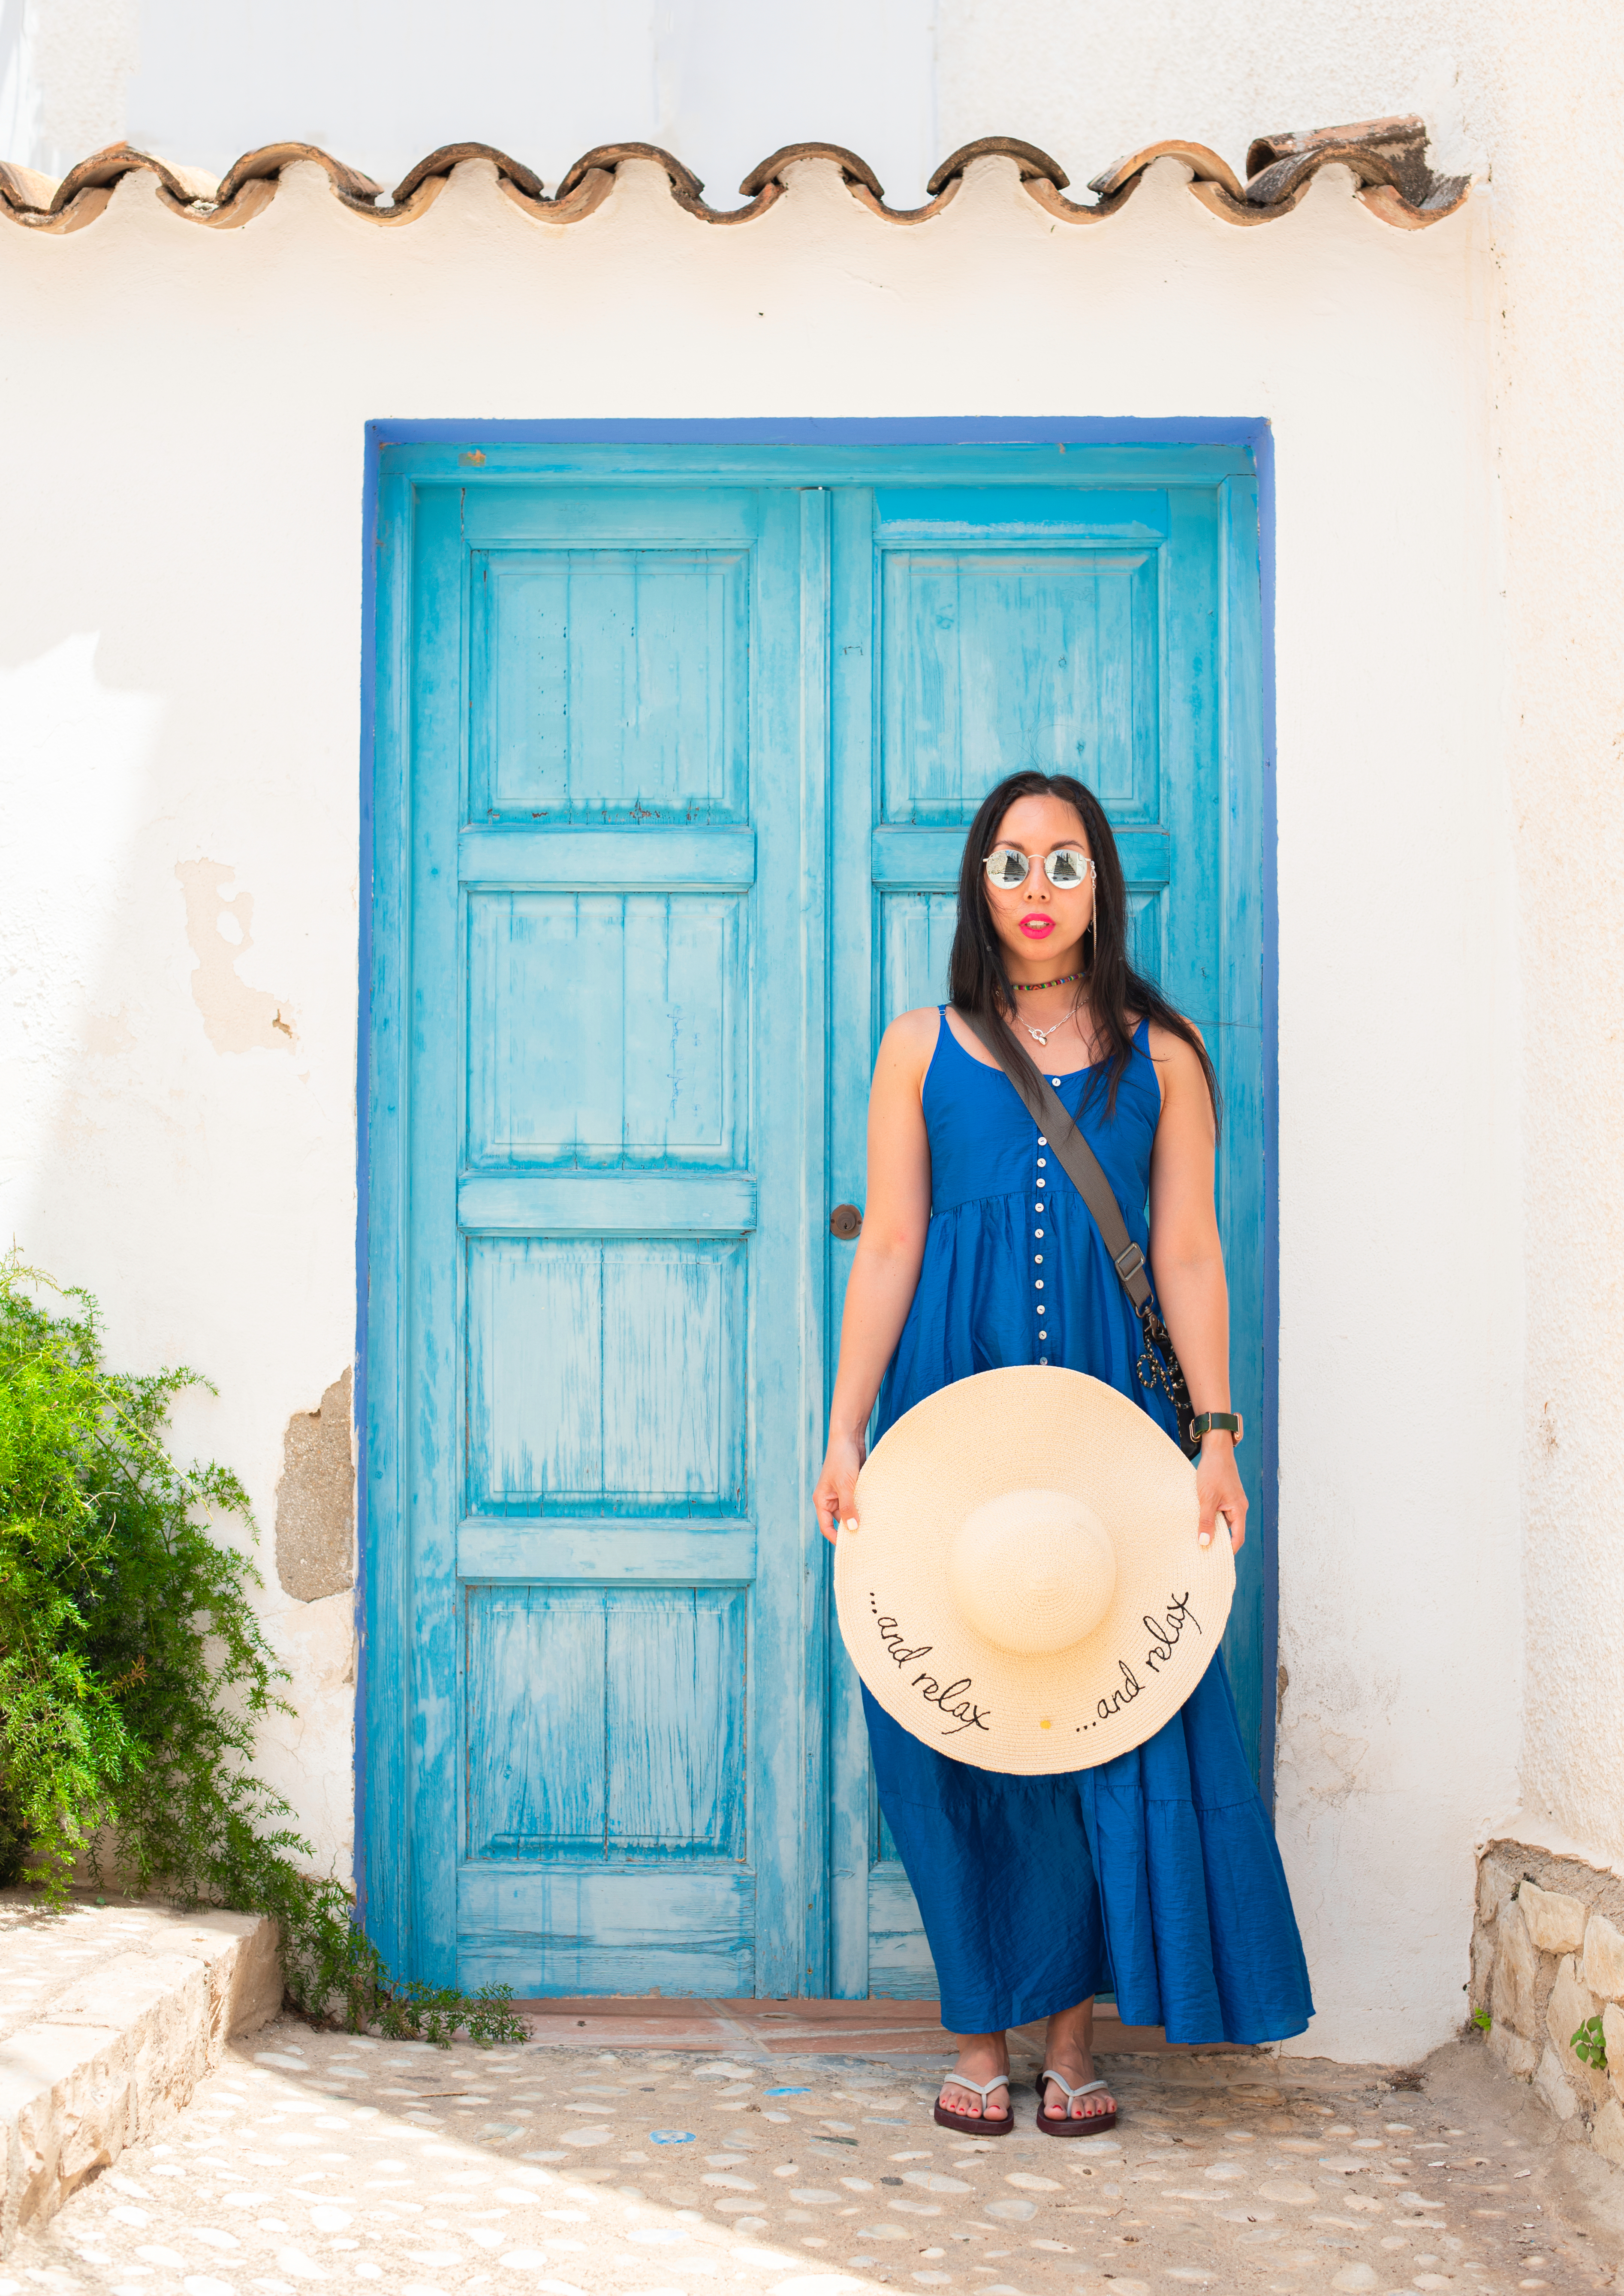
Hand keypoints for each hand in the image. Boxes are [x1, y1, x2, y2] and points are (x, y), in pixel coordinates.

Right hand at [813, 1429, 865, 1547]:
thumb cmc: (842, 1460)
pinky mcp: (853, 1488)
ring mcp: (842, 1494)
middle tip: (867, 1540)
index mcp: (822, 1501)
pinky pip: (858, 1502)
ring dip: (860, 1517)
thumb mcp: (845, 1485)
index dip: (837, 1538)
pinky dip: (866, 1507)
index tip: (852, 1548)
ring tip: (874, 1527)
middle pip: (839, 1521)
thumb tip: (853, 1528)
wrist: (849, 1438)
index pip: (826, 1527)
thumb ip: (848, 1507)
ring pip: (851, 1512)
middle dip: (851, 1529)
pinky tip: (877, 1513)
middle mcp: (830, 1500)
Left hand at [1196, 1434, 1245, 1554]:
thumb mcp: (1206, 1498)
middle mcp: (1238, 1507)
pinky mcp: (1225, 1496)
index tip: (1215, 1560)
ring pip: (1225, 1522)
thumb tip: (1204, 1543)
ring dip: (1214, 1530)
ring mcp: (1232, 1502)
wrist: (1215, 1450)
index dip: (1228, 1551)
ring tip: (1199, 1540)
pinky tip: (1199, 1522)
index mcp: (1238, 1510)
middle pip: (1232, 1532)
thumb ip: (1206, 1521)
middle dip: (1219, 1543)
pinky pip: (1221, 1513)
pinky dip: (1212, 1520)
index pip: (1237, 1538)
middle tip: (1204, 1553)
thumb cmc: (1212, 1472)